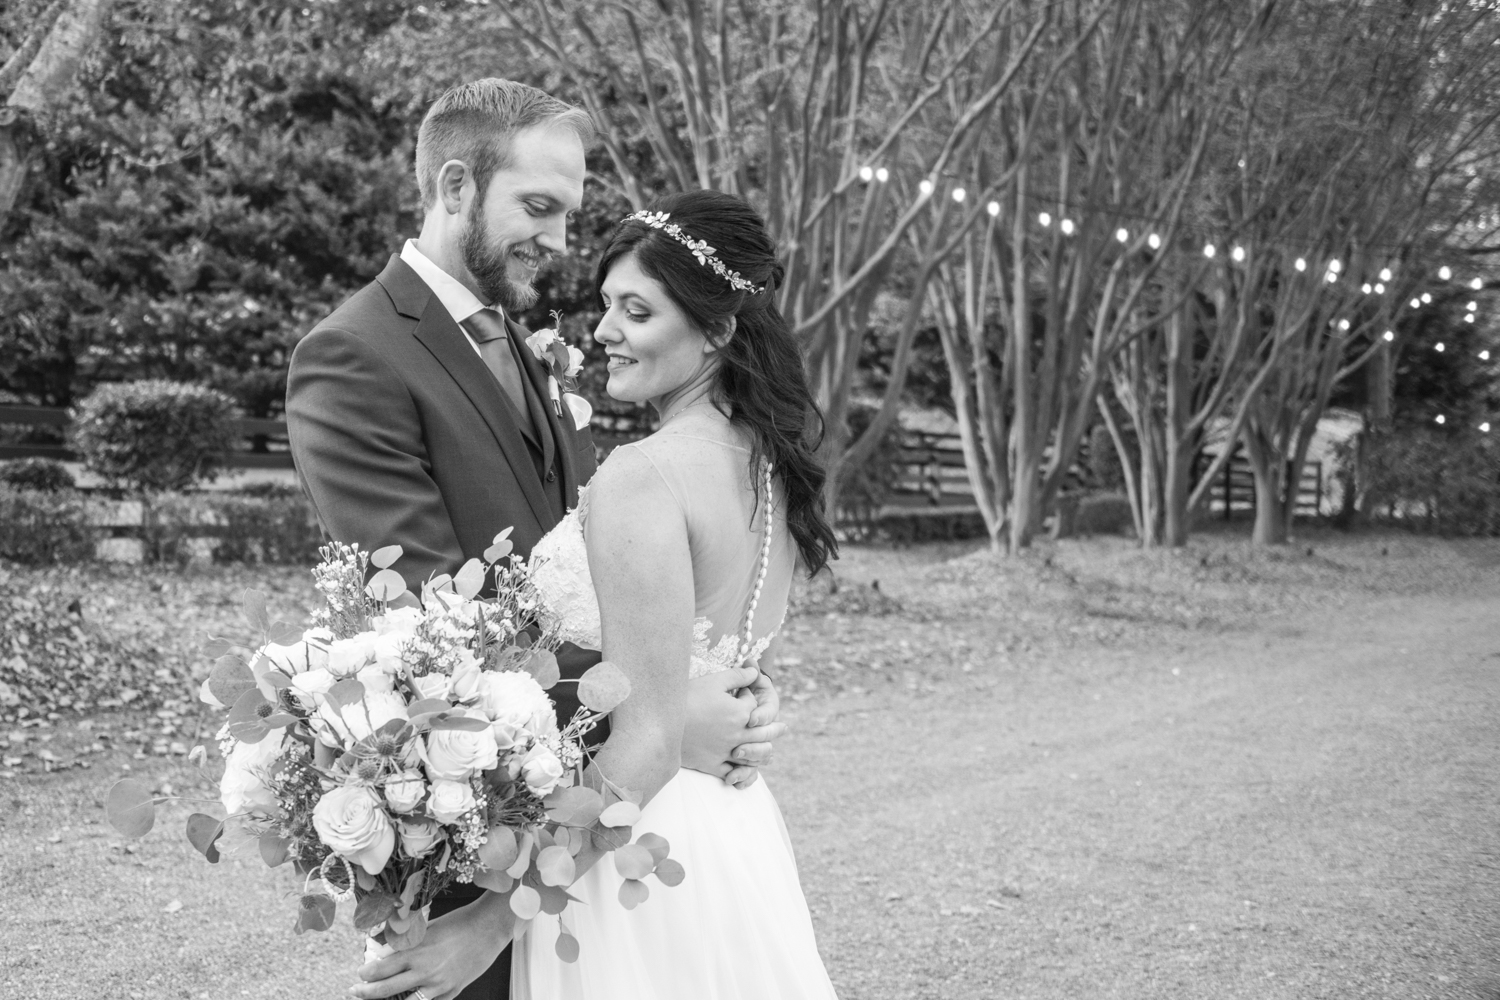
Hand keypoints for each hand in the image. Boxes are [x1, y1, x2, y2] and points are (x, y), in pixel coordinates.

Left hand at [349, 893, 514, 999]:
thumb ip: (407, 940)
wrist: (489, 928)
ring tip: (380, 999)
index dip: (366, 974)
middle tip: (356, 990)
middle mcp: (425, 971)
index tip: (360, 974)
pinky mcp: (452, 992)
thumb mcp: (428, 927)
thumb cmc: (460, 922)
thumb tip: (384, 946)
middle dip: (366, 992)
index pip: (381, 969)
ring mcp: (439, 985)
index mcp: (417, 952)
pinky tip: (413, 997)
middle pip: (386, 990)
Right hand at [680, 665, 786, 782]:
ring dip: (764, 753)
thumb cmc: (687, 698)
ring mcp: (726, 751)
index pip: (754, 705)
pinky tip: (747, 772)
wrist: (663, 724)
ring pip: (753, 755)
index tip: (743, 693)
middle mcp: (738, 734)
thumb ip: (738, 676)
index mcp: (740, 713)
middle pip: (763, 733)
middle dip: (774, 729)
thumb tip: (755, 671)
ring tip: (770, 752)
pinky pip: (733, 772)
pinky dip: (742, 774)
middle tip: (783, 728)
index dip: (750, 698)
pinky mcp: (712, 764)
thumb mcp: (713, 681)